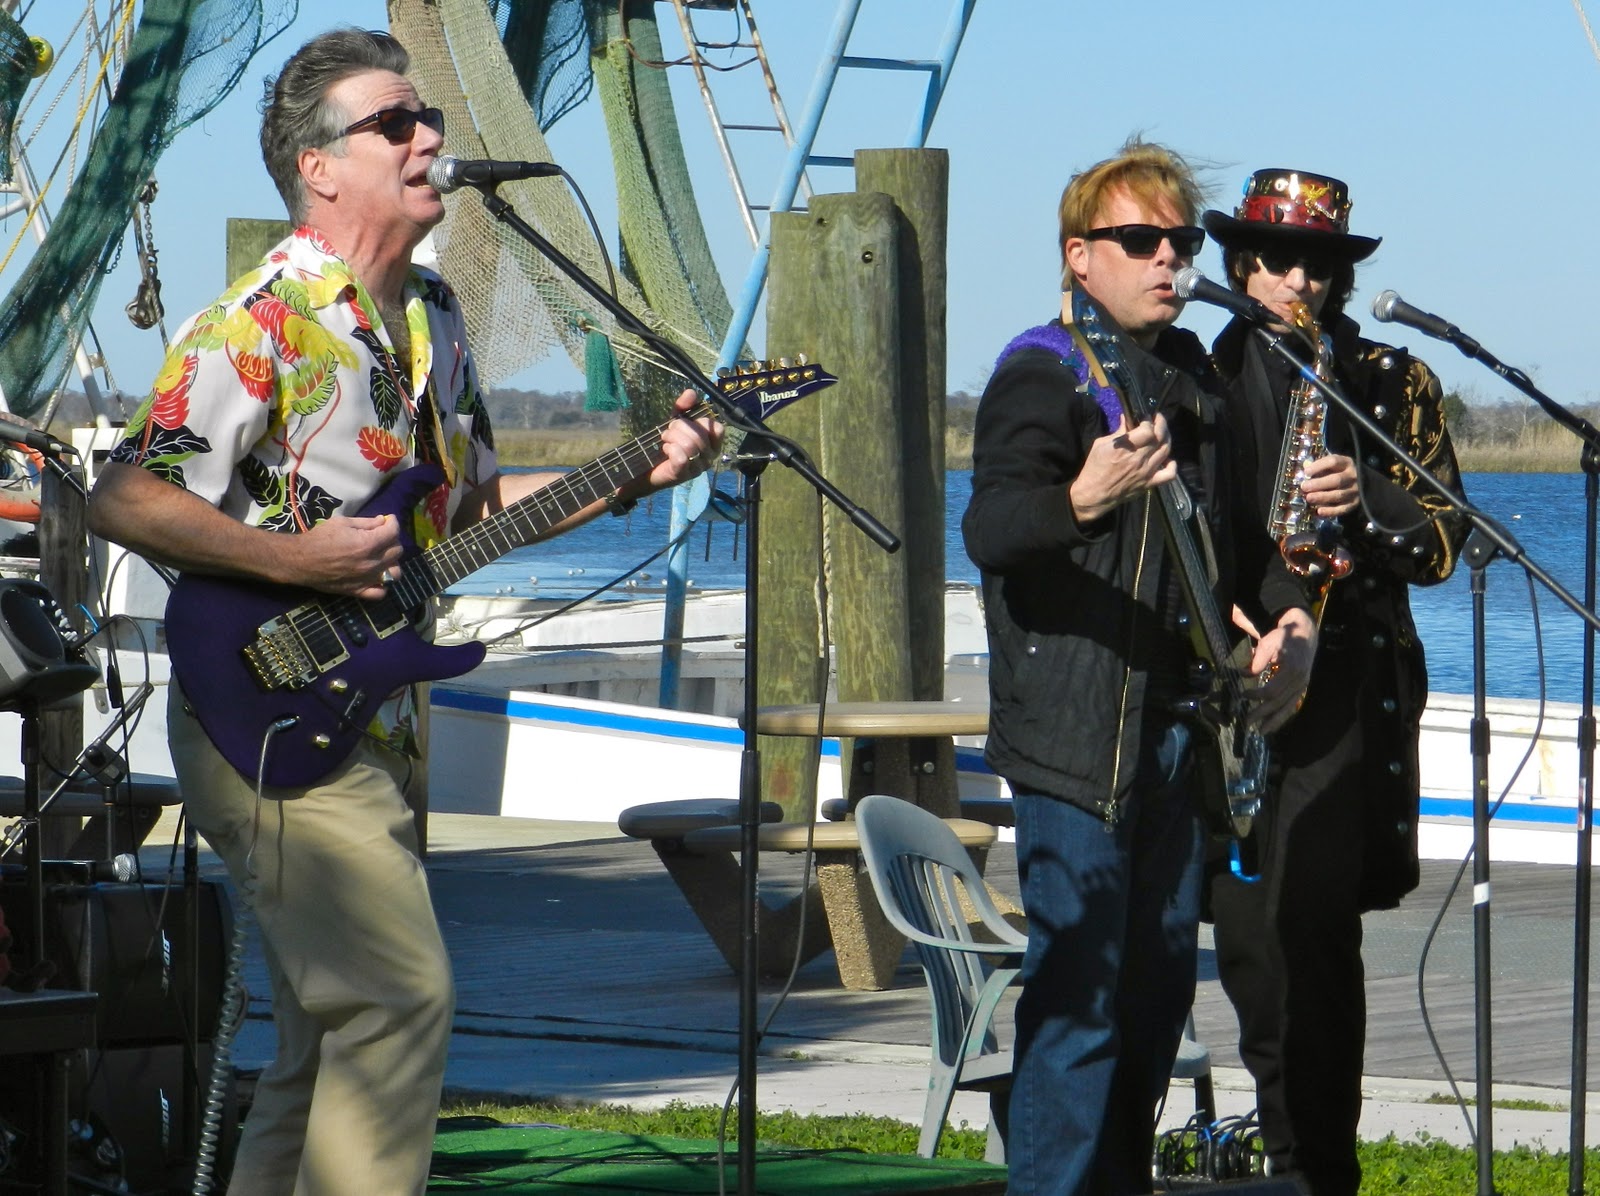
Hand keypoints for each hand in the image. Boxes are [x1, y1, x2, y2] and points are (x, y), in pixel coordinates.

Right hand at [292, 512, 405, 599]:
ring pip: (395, 573)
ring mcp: (367, 579)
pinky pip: (380, 593)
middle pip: (397, 551)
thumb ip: (366, 522)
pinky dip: (382, 585)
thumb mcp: (343, 522)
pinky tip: (376, 576)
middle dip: (392, 540)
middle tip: (381, 537)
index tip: (388, 521)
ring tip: (381, 557)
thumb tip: (383, 521)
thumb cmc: (320, 538)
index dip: (393, 523)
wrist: (301, 560)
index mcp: (367, 544)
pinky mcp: (358, 591)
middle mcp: (371, 563)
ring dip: (392, 563)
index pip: (394, 532)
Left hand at [649, 388, 723, 488]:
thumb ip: (684, 407)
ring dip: (672, 437)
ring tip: (665, 439)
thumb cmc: (667, 444)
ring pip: (690, 445)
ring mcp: (697, 468)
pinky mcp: (683, 475)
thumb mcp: (676, 422)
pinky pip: (681, 457)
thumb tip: (690, 392)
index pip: (717, 428)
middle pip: (699, 434)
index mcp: (712, 444)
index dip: (700, 421)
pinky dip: (670, 449)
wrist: (648, 467)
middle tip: (669, 431)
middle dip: (679, 427)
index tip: (686, 422)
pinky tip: (665, 449)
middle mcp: (709, 457)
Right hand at [1068, 413, 1175, 523]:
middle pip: (1159, 437)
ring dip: (1167, 438)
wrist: (1094, 495)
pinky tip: (1167, 459)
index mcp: (1124, 448)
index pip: (1147, 430)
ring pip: (1166, 450)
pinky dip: (1172, 465)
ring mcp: (1146, 472)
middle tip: (1157, 419)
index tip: (1144, 418)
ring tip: (1162, 434)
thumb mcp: (1100, 445)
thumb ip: (1117, 432)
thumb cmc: (1094, 468)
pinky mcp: (1149, 483)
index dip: (1148, 421)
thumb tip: (1126, 419)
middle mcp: (1138, 459)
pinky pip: (1169, 474)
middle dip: (1161, 424)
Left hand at [1247, 607, 1316, 731]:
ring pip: (1288, 708)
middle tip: (1246, 722)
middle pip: (1279, 702)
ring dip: (1274, 721)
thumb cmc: (1284, 637)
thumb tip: (1243, 675)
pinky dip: (1282, 716)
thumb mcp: (1268, 644)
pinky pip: (1292, 705)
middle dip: (1262, 713)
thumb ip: (1257, 661)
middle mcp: (1299, 681)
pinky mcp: (1302, 688)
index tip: (1243, 695)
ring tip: (1261, 732)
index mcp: (1292, 669)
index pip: (1273, 690)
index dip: (1257, 695)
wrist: (1305, 633)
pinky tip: (1273, 724)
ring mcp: (1302, 686)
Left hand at [1300, 453, 1358, 517]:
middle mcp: (1352, 476)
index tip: (1306, 472)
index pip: (1333, 461)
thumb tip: (1305, 466)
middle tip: (1304, 487)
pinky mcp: (1354, 503)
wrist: (1359, 482)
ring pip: (1339, 495)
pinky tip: (1319, 511)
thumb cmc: (1338, 471)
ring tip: (1308, 498)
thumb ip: (1318, 466)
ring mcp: (1355, 490)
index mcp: (1346, 463)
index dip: (1319, 466)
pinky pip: (1343, 508)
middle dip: (1319, 484)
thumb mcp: (1330, 465)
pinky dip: (1331, 511)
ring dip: (1322, 497)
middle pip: (1336, 480)